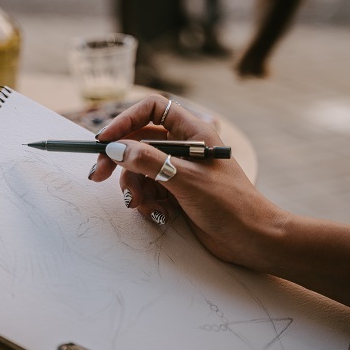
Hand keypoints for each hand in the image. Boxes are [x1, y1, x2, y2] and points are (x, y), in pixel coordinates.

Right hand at [89, 94, 286, 269]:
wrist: (252, 239)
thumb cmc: (230, 204)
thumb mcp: (185, 180)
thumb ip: (149, 161)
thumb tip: (116, 148)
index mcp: (193, 132)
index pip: (152, 110)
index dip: (125, 120)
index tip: (105, 140)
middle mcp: (184, 147)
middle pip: (139, 140)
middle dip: (119, 159)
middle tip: (97, 176)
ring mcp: (180, 169)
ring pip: (140, 168)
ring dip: (134, 186)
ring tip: (140, 204)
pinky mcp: (177, 191)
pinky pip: (149, 188)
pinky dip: (146, 200)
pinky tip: (156, 214)